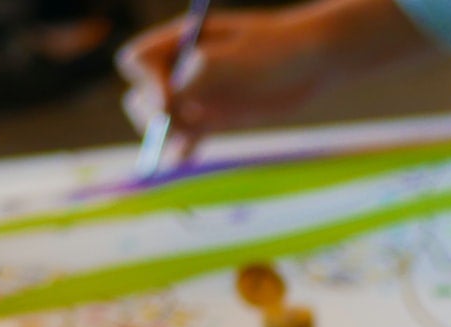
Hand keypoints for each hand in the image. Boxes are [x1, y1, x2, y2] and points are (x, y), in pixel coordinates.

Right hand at [118, 0, 428, 140]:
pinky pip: (191, 136)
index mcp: (180, 40)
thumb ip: (199, 79)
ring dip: (167, 136)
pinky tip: (181, 161)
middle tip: (176, 128)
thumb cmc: (277, 49)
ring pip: (165, 120)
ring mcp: (198, 94)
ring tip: (182, 148)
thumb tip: (166, 105)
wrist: (313, 62)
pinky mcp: (217, 117)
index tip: (170, 99)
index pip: (138, 61)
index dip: (145, 82)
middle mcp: (182, 67)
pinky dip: (185, 149)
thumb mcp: (237, 61)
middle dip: (152, 113)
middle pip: (143, 93)